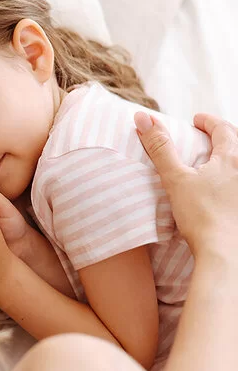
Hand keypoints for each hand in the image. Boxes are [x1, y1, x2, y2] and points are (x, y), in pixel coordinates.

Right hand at [135, 112, 237, 258]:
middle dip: (222, 136)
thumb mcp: (175, 178)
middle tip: (206, 136)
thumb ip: (160, 148)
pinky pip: (237, 185)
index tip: (196, 120)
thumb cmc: (201, 215)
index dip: (208, 122)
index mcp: (232, 159)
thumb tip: (143, 118)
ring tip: (214, 162)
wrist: (224, 253)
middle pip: (237, 144)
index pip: (223, 129)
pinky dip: (231, 180)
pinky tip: (222, 190)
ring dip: (229, 158)